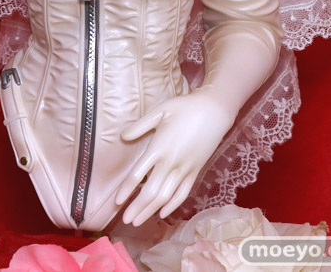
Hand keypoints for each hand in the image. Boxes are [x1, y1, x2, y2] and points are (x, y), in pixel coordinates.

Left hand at [115, 89, 234, 225]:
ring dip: (150, 211)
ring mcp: (184, 169)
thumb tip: (122, 136)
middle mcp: (170, 162)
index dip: (126, 190)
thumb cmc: (184, 108)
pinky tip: (162, 214)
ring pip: (165, 197)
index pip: (138, 175)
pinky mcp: (195, 172)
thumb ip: (140, 126)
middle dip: (137, 208)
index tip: (117, 201)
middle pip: (151, 192)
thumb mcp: (160, 111)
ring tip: (138, 221)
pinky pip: (182, 193)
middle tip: (125, 220)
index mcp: (159, 148)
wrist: (213, 111)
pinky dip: (172, 205)